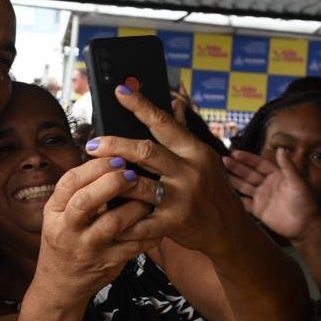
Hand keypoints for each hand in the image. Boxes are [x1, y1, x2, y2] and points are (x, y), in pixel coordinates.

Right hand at [31, 157, 160, 308]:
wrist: (61, 284)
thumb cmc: (64, 241)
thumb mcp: (58, 214)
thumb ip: (77, 190)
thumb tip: (109, 159)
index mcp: (54, 212)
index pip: (70, 182)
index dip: (95, 167)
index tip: (116, 158)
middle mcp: (68, 230)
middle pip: (87, 201)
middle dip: (112, 183)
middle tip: (132, 173)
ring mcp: (88, 248)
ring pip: (113, 223)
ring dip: (135, 206)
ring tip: (147, 196)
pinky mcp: (108, 263)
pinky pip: (133, 245)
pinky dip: (149, 231)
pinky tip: (157, 220)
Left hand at [86, 85, 249, 258]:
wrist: (229, 230)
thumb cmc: (211, 191)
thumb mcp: (205, 159)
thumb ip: (184, 134)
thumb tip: (175, 102)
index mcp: (195, 151)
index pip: (164, 122)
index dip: (140, 105)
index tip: (120, 91)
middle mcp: (189, 171)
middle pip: (145, 151)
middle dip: (115, 145)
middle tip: (92, 144)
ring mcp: (182, 198)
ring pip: (139, 184)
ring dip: (113, 181)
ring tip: (94, 178)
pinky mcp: (175, 223)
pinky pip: (141, 221)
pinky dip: (122, 219)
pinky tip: (106, 214)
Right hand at [224, 149, 320, 240]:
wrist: (305, 226)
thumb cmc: (305, 202)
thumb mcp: (298, 182)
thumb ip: (288, 166)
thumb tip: (281, 148)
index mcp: (277, 176)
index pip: (259, 164)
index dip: (247, 159)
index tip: (235, 153)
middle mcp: (267, 184)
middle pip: (249, 173)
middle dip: (236, 167)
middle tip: (223, 160)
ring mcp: (262, 197)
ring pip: (244, 186)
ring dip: (233, 180)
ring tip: (219, 173)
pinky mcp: (258, 210)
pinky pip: (244, 202)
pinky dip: (235, 198)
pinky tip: (225, 192)